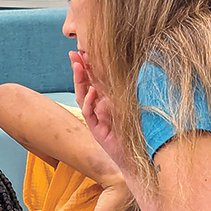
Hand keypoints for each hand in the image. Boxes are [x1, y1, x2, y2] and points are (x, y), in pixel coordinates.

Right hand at [70, 51, 125, 167]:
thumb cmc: (136, 134)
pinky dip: (89, 102)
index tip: (84, 52)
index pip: (94, 80)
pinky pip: (89, 114)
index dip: (88, 67)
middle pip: (85, 85)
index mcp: (106, 101)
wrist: (135, 158)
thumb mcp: (131, 108)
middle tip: (74, 54)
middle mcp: (98, 108)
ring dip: (80, 81)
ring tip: (78, 66)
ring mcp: (96, 119)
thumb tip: (125, 76)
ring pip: (83, 97)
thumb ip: (124, 95)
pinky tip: (91, 91)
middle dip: (79, 69)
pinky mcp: (97, 130)